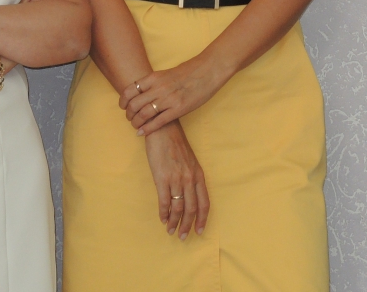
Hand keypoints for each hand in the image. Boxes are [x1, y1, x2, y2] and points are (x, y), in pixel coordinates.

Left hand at [120, 58, 227, 135]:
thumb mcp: (167, 73)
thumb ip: (154, 82)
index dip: (123, 100)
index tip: (123, 106)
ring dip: (136, 122)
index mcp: (154, 77)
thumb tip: (143, 91)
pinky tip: (142, 133)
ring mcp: (168, 99)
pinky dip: (147, 129)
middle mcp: (158, 88)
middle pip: (134, 104)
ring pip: (143, 114)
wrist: (208, 70)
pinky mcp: (178, 109)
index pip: (130, 90)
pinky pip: (158, 122)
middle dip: (129, 114)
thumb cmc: (189, 71)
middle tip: (129, 118)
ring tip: (135, 126)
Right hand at [143, 121, 209, 238]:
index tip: (199, 231)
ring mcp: (176, 179)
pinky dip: (164, 213)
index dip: (202, 219)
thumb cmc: (175, 145)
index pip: (204, 203)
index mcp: (198, 175)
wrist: (163, 129)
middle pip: (192, 209)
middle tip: (183, 237)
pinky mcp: (162, 178)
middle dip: (187, 225)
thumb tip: (188, 197)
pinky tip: (162, 219)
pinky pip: (164, 201)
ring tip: (171, 231)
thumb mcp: (189, 162)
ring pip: (178, 208)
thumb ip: (191, 178)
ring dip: (174, 222)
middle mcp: (190, 179)